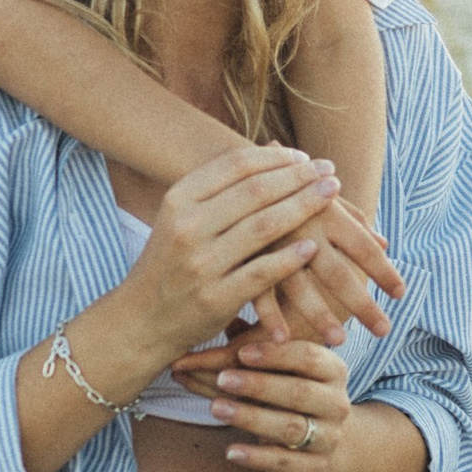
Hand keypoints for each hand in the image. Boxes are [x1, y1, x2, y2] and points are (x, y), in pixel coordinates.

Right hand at [118, 147, 339, 372]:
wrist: (140, 320)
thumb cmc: (170, 264)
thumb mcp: (181, 219)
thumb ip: (218, 190)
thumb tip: (272, 150)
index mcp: (178, 200)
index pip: (236, 166)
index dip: (276, 158)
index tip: (305, 157)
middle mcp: (187, 227)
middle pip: (255, 191)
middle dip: (298, 177)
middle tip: (328, 169)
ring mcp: (201, 263)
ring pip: (264, 227)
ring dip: (303, 207)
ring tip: (331, 195)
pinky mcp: (216, 298)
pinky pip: (263, 272)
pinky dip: (290, 258)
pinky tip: (314, 247)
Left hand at [205, 333, 352, 471]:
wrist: (328, 445)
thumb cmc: (295, 393)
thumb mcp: (285, 368)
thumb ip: (259, 346)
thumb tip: (225, 320)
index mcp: (334, 370)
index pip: (308, 357)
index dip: (274, 354)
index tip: (240, 352)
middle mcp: (336, 403)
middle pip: (298, 392)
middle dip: (258, 384)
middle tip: (221, 378)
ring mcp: (329, 437)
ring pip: (290, 427)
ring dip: (251, 417)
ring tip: (216, 408)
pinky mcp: (316, 467)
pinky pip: (285, 462)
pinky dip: (256, 456)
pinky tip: (231, 451)